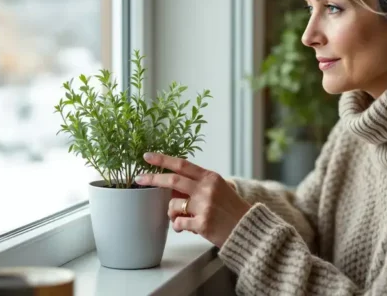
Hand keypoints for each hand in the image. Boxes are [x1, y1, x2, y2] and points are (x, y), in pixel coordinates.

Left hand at [135, 152, 250, 247]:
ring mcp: (204, 206)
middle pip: (172, 180)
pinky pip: (178, 223)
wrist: (248, 229)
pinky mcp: (202, 223)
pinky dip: (178, 226)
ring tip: (180, 219)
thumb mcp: (218, 189)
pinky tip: (185, 228)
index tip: (147, 156)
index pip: (182, 164)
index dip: (163, 159)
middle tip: (139, 179)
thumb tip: (170, 188)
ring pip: (173, 205)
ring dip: (171, 213)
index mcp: (210, 177)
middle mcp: (206, 189)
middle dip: (152, 179)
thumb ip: (197, 185)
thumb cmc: (231, 209)